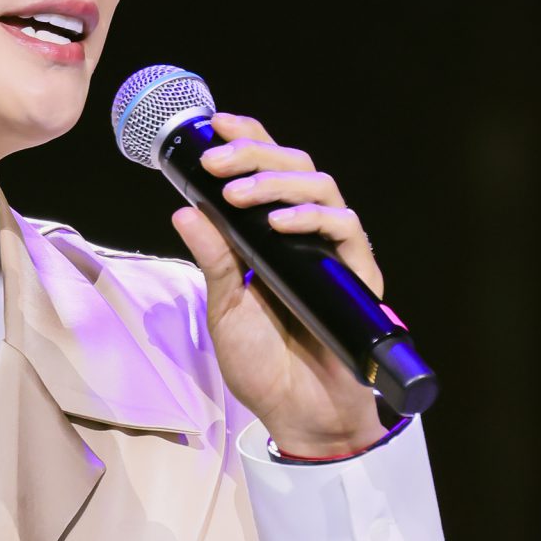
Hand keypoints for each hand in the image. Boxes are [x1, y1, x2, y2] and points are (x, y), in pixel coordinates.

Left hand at [170, 114, 388, 458]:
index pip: (265, 171)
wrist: (300, 416)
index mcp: (271, 236)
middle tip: (215, 161)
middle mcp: (305, 235)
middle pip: (293, 166)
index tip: (214, 124)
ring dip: (275, 181)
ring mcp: (332, 253)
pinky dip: (310, 217)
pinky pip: (344, 229)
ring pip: (320, 186)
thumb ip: (213, 259)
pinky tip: (278, 223)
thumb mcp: (225, 308)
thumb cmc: (264, 367)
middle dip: (253, 154)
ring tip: (237, 193)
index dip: (247, 139)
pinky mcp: (356, 276)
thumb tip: (183, 209)